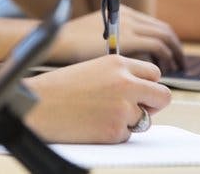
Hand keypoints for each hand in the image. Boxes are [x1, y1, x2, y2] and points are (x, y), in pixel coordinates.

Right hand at [24, 55, 170, 142]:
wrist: (37, 106)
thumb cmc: (59, 88)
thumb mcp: (93, 69)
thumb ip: (118, 76)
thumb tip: (141, 91)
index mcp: (118, 63)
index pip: (154, 73)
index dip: (147, 85)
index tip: (139, 92)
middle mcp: (125, 82)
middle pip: (163, 96)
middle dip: (153, 105)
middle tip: (136, 109)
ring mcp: (123, 107)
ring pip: (145, 119)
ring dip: (129, 121)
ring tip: (100, 115)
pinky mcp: (116, 129)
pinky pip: (127, 136)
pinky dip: (114, 134)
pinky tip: (93, 125)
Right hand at [49, 7, 183, 72]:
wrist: (57, 43)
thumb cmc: (70, 49)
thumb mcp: (96, 41)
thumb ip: (114, 45)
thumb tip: (128, 62)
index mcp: (120, 13)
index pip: (153, 25)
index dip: (166, 41)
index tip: (170, 56)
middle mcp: (127, 15)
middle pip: (163, 29)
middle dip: (175, 47)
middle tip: (181, 63)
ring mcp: (128, 25)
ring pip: (164, 36)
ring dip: (174, 53)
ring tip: (178, 68)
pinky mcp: (128, 38)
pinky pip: (158, 46)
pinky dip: (165, 58)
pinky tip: (164, 72)